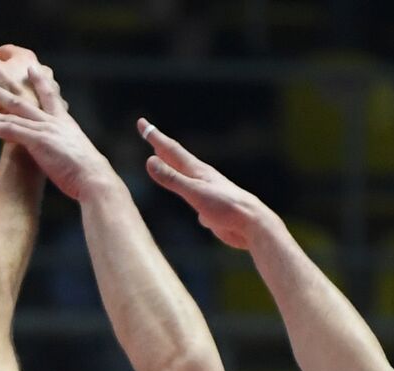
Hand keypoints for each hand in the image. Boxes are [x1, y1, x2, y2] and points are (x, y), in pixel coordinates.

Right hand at [0, 19, 55, 110]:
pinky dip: (29, 107)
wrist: (33, 122)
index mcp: (25, 57)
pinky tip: (21, 117)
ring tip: (5, 106)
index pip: (5, 51)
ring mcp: (49, 88)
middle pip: (17, 69)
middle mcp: (41, 69)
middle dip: (3, 79)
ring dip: (17, 93)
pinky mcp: (53, 107)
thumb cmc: (11, 94)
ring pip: (29, 86)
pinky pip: (39, 104)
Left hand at [0, 67, 113, 201]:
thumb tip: (65, 158)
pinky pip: (9, 130)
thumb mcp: (76, 156)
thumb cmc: (86, 174)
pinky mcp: (38, 140)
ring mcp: (44, 129)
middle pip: (23, 99)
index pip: (50, 97)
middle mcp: (53, 121)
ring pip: (12, 109)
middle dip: (2, 86)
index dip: (41, 82)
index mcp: (64, 123)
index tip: (33, 68)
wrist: (93, 178)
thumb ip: (65, 150)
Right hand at [138, 119, 272, 248]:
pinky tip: (187, 196)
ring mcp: (205, 191)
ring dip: (171, 166)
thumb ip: (172, 178)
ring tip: (163, 161)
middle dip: (159, 145)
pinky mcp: (209, 207)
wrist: (251, 224)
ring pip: (183, 176)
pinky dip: (184, 190)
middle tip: (147, 132)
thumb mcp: (194, 192)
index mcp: (196, 170)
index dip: (154, 136)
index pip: (170, 149)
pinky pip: (192, 195)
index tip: (141, 122)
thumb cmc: (226, 207)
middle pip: (175, 158)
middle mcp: (200, 177)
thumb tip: (149, 161)